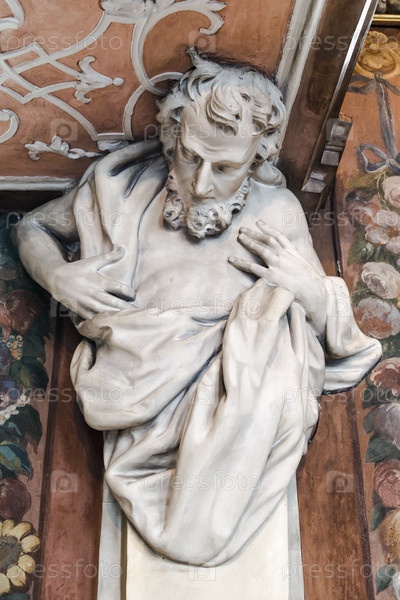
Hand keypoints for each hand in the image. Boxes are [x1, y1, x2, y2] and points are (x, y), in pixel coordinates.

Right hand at [50, 246, 134, 319]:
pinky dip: (104, 322)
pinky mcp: (82, 312)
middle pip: (116, 304)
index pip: (120, 288)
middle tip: (138, 312)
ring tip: (129, 319)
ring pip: (107, 313)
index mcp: (99, 281)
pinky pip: (96, 320)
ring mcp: (87, 304)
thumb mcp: (92, 261)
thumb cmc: (76, 269)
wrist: (55, 279)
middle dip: (128, 308)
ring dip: (118, 316)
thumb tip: (123, 249)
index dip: (130, 293)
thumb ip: (109, 257)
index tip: (134, 295)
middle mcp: (94, 293)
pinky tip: (113, 324)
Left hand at [228, 220, 326, 334]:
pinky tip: (232, 259)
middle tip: (242, 229)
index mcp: (292, 252)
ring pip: (260, 249)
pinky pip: (252, 268)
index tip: (259, 222)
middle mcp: (284, 255)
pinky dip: (241, 262)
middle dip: (254, 233)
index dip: (268, 228)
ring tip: (239, 238)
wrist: (314, 291)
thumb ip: (295, 259)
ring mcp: (277, 265)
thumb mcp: (305, 266)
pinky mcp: (271, 276)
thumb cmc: (310, 281)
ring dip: (249, 242)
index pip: (278, 236)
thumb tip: (290, 256)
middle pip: (266, 240)